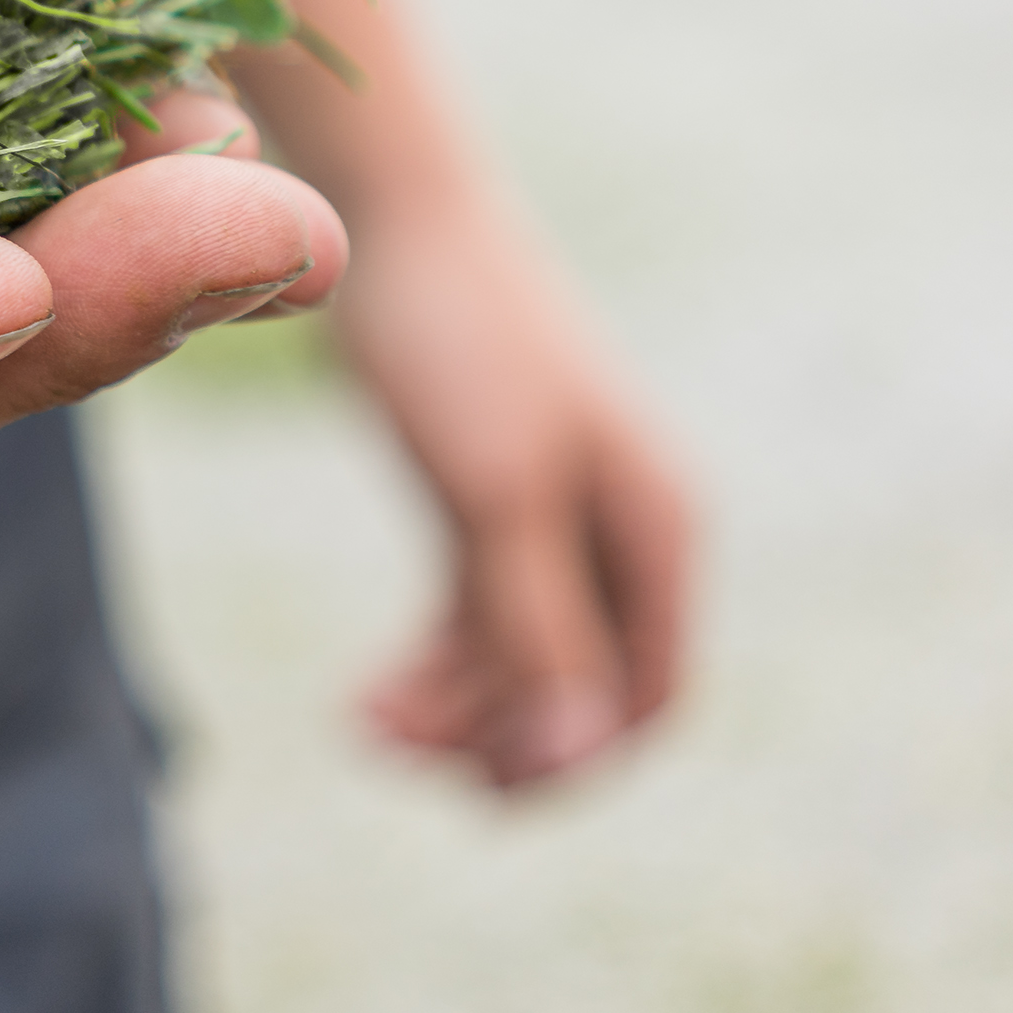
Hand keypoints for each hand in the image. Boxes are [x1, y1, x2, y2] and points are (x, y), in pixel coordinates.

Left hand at [338, 195, 695, 790]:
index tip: (476, 791)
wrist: (388, 222)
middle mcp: (619, 531)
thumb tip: (572, 751)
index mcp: (656, 529)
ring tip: (357, 718)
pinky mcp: (485, 502)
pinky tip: (367, 695)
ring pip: (517, 660)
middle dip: (491, 733)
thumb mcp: (495, 495)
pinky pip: (473, 619)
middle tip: (379, 742)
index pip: (646, 696)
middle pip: (576, 689)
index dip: (573, 759)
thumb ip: (537, 623)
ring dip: (448, 706)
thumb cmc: (457, 346)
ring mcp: (553, 519)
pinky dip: (429, 664)